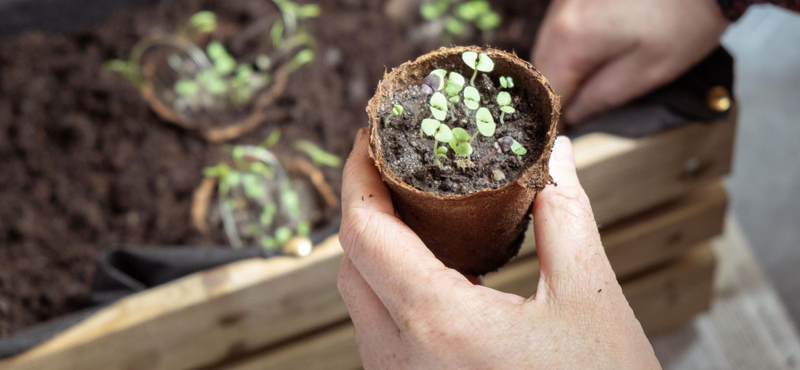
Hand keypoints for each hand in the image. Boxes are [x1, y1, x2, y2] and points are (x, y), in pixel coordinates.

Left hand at [337, 129, 661, 368]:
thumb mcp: (591, 300)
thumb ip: (565, 217)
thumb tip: (554, 157)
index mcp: (439, 326)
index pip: (363, 233)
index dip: (357, 175)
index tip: (371, 137)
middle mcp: (402, 361)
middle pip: (350, 264)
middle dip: (363, 206)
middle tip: (394, 164)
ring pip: (358, 302)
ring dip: (374, 249)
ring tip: (412, 207)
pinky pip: (378, 332)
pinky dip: (391, 288)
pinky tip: (430, 267)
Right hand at [533, 0, 729, 123]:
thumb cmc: (685, 19)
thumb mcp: (648, 71)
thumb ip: (602, 97)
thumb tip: (573, 115)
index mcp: (571, 37)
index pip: (547, 90)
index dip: (554, 118)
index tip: (563, 135)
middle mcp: (559, 14)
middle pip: (541, 66)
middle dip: (555, 92)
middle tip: (574, 116)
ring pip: (549, 45)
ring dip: (561, 69)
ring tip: (583, 89)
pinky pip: (563, 27)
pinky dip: (571, 47)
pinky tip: (591, 57)